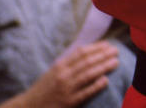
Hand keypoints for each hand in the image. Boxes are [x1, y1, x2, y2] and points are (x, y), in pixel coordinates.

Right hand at [4, 41, 118, 107]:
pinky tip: (106, 80)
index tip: (108, 44)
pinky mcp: (69, 102)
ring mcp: (66, 89)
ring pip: (88, 75)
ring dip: (104, 67)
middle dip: (103, 55)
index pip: (81, 53)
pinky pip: (85, 93)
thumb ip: (68, 62)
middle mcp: (63, 75)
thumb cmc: (44, 88)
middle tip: (116, 50)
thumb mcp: (53, 71)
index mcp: (59, 66)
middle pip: (87, 62)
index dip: (96, 47)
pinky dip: (96, 86)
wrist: (29, 107)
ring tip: (115, 62)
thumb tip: (86, 50)